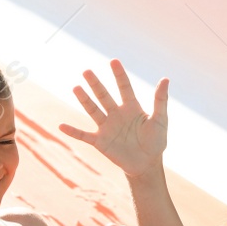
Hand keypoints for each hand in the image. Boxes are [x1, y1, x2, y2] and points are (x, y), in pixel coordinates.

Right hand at [59, 59, 167, 176]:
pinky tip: (61, 126)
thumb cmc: (156, 141)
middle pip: (104, 96)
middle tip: (87, 71)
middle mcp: (116, 114)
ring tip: (76, 88)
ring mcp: (107, 127)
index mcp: (131, 107)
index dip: (119, 75)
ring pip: (93, 110)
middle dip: (96, 84)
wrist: (147, 164)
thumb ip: (160, 100)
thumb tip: (165, 78)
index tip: (113, 61)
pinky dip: (73, 132)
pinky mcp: (100, 142)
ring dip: (85, 100)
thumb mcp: (160, 120)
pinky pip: (84, 135)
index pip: (124, 87)